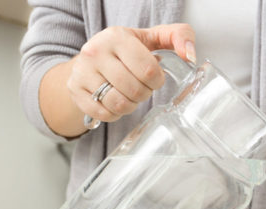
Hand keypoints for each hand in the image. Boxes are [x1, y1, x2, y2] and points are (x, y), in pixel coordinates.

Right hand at [68, 24, 195, 126]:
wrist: (90, 59)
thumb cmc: (127, 50)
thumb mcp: (153, 37)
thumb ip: (179, 36)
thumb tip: (189, 55)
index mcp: (117, 36)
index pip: (149, 70)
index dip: (157, 81)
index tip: (154, 78)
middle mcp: (95, 52)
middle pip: (134, 90)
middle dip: (144, 93)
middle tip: (142, 87)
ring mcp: (82, 72)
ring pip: (118, 104)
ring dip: (130, 105)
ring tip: (130, 95)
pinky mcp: (75, 91)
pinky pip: (104, 113)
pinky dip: (115, 114)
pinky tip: (116, 102)